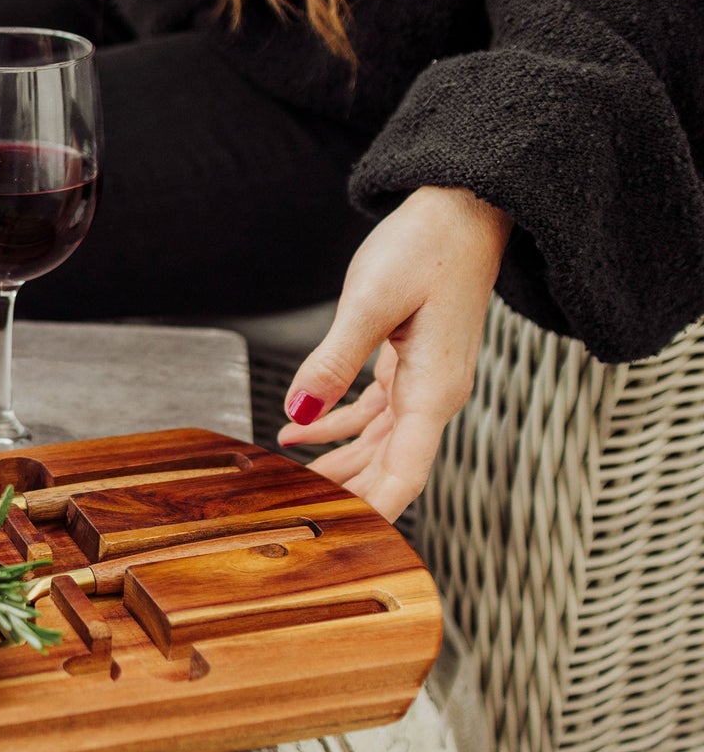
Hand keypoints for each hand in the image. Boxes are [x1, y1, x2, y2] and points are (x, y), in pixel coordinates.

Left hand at [277, 186, 511, 520]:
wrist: (462, 208)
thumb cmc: (428, 246)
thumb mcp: (370, 301)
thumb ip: (332, 361)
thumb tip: (298, 411)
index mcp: (434, 389)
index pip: (405, 473)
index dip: (377, 512)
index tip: (348, 543)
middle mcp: (435, 394)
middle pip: (390, 467)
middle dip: (350, 497)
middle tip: (302, 523)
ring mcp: (423, 382)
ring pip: (377, 445)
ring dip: (337, 467)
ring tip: (290, 488)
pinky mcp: (409, 364)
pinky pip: (371, 413)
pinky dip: (334, 427)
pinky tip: (296, 434)